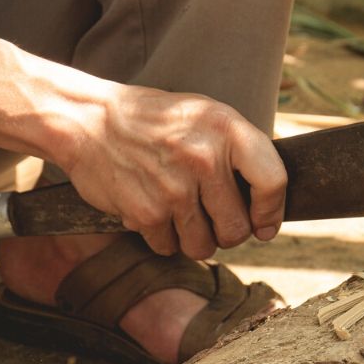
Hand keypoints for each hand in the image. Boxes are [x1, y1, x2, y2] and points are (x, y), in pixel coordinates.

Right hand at [64, 84, 286, 258]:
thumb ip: (240, 150)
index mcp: (228, 129)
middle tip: (214, 216)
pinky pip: (170, 247)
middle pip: (238, 228)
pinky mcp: (146, 213)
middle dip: (228, 231)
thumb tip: (270, 200)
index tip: (265, 225)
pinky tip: (156, 209)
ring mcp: (175, 188)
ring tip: (183, 211)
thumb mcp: (207, 115)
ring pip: (205, 246)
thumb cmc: (157, 120)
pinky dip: (164, 238)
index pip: (273, 181)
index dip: (272, 211)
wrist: (90, 121)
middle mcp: (205, 158)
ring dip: (197, 239)